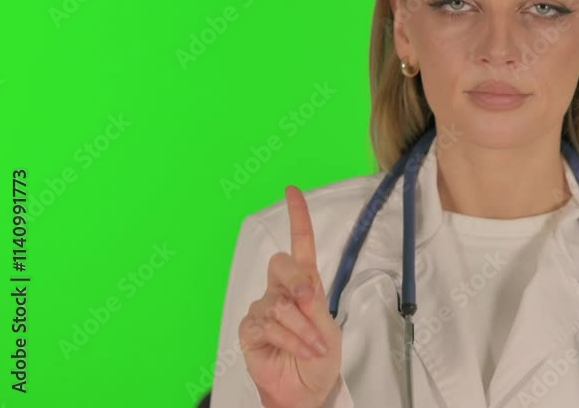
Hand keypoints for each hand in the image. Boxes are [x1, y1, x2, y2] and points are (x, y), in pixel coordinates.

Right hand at [239, 185, 342, 407]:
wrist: (307, 391)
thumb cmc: (319, 359)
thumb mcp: (328, 330)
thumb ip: (314, 305)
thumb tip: (303, 288)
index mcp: (304, 284)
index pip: (300, 245)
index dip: (297, 218)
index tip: (292, 191)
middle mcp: (281, 291)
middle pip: (281, 265)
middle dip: (298, 282)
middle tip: (311, 304)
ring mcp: (263, 308)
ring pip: (280, 305)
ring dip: (302, 329)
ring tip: (312, 347)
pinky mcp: (250, 329)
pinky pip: (268, 325)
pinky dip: (290, 340)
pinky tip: (297, 351)